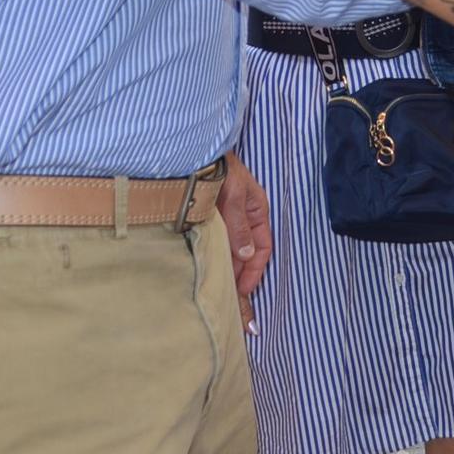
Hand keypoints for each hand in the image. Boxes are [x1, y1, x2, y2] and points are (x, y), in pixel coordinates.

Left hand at [218, 152, 272, 330]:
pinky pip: (215, 245)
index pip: (261, 249)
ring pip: (230, 252)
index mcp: (255, 210)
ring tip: (220, 295)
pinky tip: (207, 272)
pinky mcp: (206, 219)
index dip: (254, 272)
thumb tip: (246, 256)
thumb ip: (239, 227)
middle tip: (232, 305)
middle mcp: (242, 217)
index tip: (242, 291)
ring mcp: (224, 219)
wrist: (191, 149)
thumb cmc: (217, 167)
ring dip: (226, 271)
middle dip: (240, 278)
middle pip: (245, 255)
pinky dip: (214, 260)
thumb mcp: (233, 196)